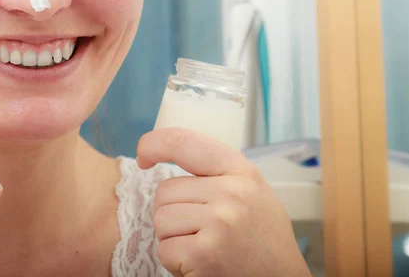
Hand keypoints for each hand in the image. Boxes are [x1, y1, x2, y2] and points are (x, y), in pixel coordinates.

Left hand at [137, 128, 310, 276]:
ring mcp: (219, 222)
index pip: (185, 143)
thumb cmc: (264, 240)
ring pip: (160, 219)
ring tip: (202, 247)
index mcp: (242, 172)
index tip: (144, 155)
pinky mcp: (204, 254)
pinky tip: (200, 265)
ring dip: (172, 238)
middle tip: (200, 232)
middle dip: (173, 213)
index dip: (154, 144)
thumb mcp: (254, 192)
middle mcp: (232, 192)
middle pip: (165, 191)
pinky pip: (165, 249)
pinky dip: (175, 262)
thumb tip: (171, 153)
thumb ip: (220, 174)